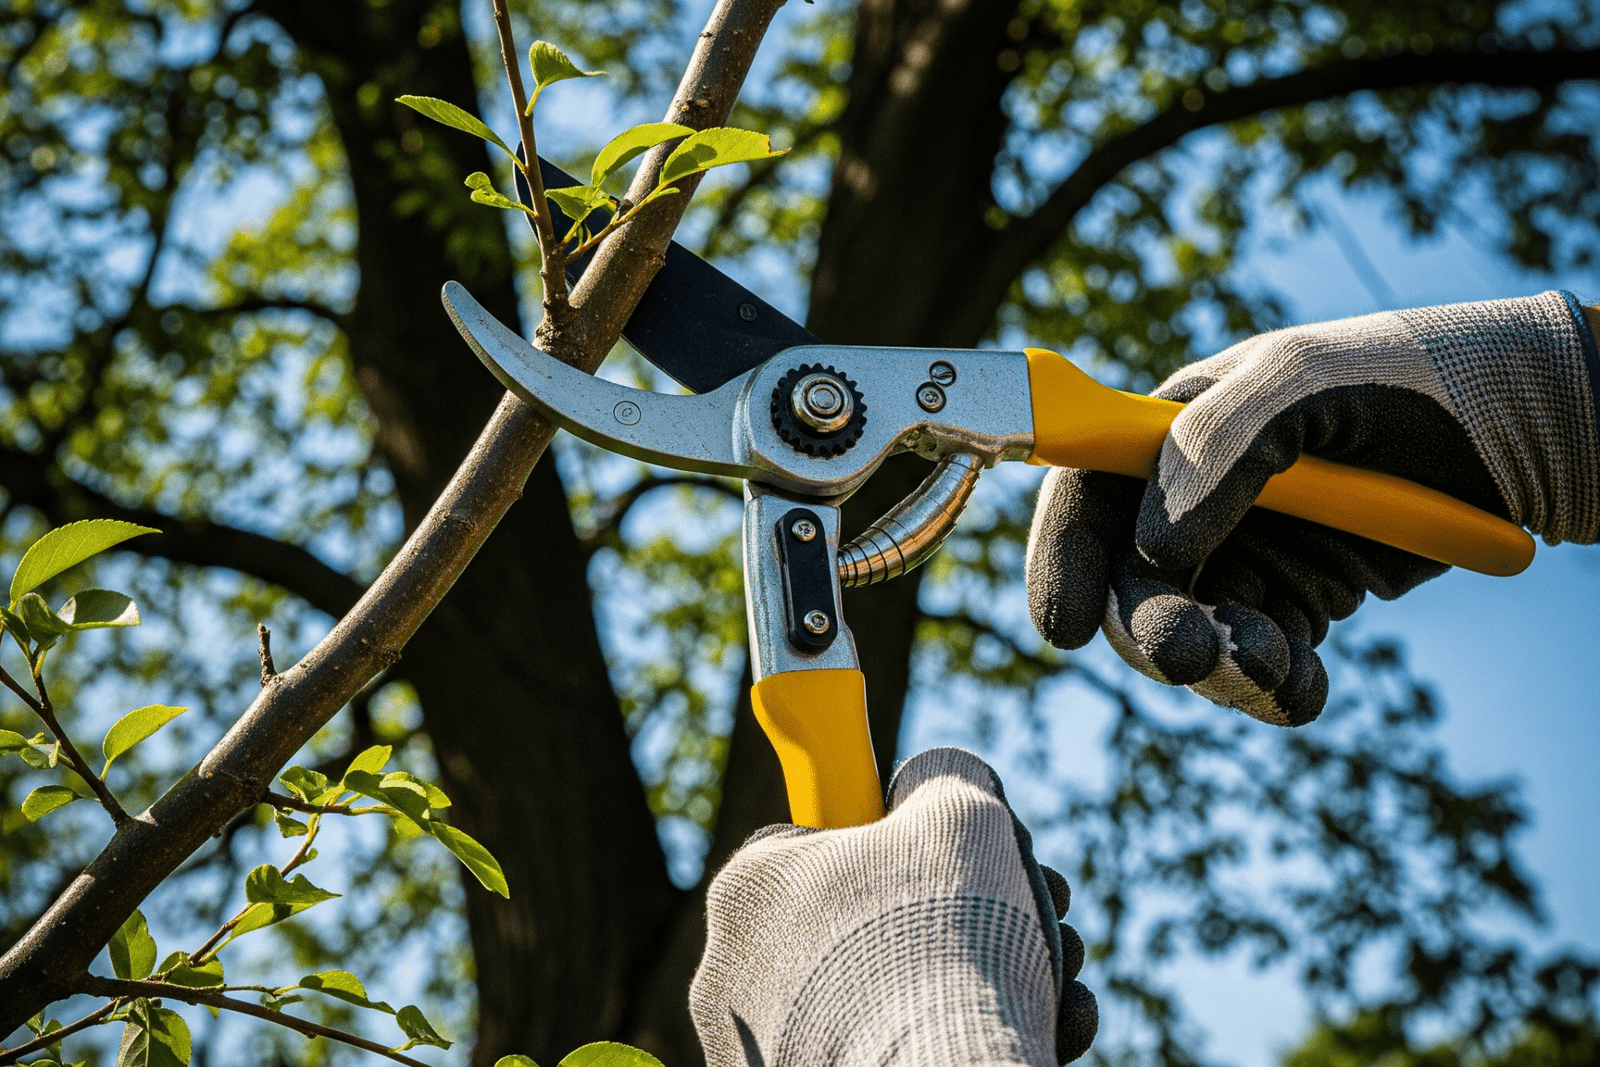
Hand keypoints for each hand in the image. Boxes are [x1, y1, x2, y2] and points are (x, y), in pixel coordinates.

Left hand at [690, 747, 1097, 1066]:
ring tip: (1057, 973)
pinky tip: (1045, 1027)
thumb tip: (938, 780)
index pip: (824, 839)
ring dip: (983, 973)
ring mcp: (767, 1050)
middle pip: (870, 921)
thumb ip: (943, 778)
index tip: (968, 854)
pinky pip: (894, 1051)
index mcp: (750, 888)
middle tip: (1041, 913)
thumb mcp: (958, 810)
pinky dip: (961, 1034)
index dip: (907, 838)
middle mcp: (736, 975)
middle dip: (966, 913)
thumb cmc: (942, 936)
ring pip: (891, 994)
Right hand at [1027, 291, 1599, 725]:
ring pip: (1192, 638)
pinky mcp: (1297, 604)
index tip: (1066, 625)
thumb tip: (1153, 546)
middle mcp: (1192, 503)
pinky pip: (1261, 667)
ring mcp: (1245, 557)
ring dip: (1222, 667)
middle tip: (1192, 655)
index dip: (1063, 559)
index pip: (1085, 497)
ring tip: (1281, 667)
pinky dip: (1275, 689)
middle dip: (1151, 629)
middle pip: (1129, 586)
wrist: (1524, 433)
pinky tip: (1307, 688)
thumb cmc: (1408, 377)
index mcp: (1169, 434)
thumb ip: (1219, 445)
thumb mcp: (1306, 381)